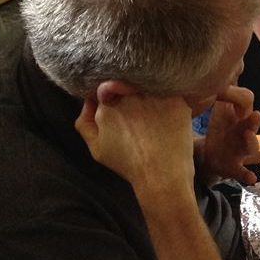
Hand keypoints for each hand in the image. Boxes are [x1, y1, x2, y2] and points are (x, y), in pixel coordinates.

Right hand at [74, 81, 194, 207]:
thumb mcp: (97, 149)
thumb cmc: (128, 164)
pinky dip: (170, 99)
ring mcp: (153, 96)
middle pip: (128, 83)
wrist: (161, 176)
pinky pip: (171, 91)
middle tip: (140, 109)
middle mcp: (128, 96)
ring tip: (155, 111)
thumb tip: (88, 100)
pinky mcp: (175, 100)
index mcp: (107, 105)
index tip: (120, 104)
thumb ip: (85, 123)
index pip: (108, 86)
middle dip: (131, 90)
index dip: (114, 93)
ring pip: (150, 84)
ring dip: (151, 92)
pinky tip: (170, 114)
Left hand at [202, 86, 259, 184]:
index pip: (246, 101)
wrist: (211, 155)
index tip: (224, 91)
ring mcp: (241, 150)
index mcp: (240, 115)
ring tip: (248, 136)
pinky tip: (251, 178)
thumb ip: (226, 88)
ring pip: (251, 146)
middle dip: (253, 120)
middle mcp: (244, 131)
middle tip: (254, 114)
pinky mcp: (234, 167)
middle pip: (252, 123)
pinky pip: (242, 172)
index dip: (238, 97)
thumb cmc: (221, 127)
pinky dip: (247, 175)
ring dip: (251, 141)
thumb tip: (231, 60)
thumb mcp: (221, 106)